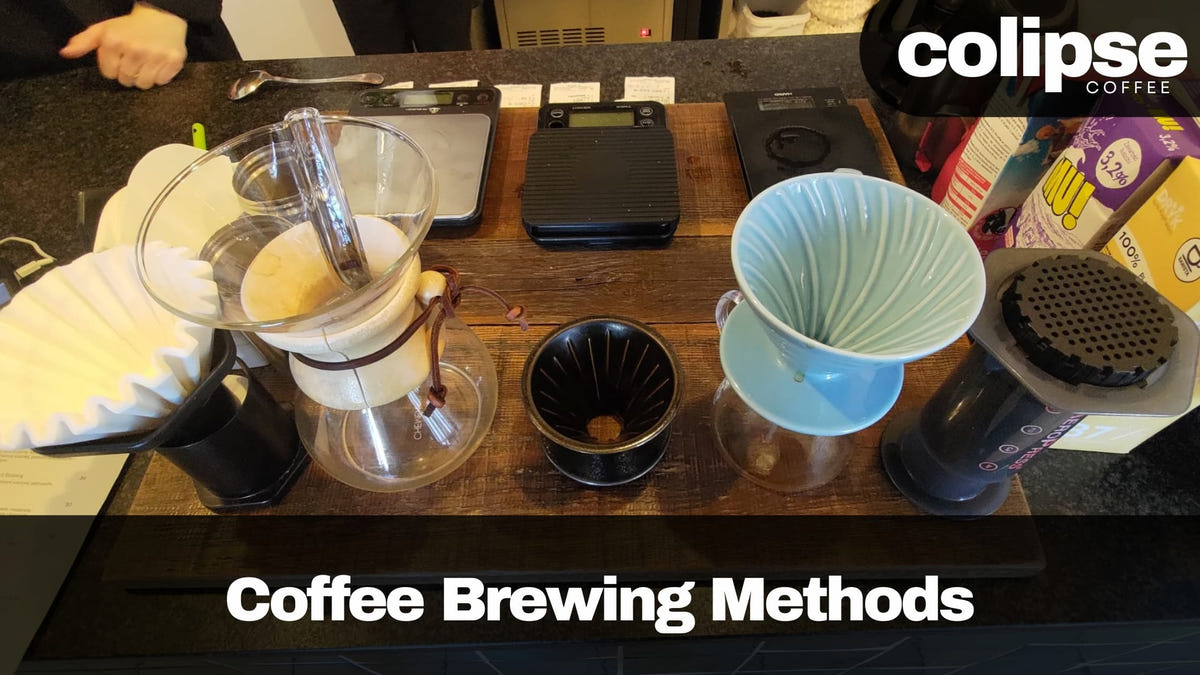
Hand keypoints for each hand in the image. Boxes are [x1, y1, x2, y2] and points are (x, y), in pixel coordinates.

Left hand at [59, 2, 187, 88]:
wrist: (162, 17)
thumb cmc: (130, 26)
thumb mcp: (104, 30)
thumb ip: (83, 42)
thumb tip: (64, 53)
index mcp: (114, 42)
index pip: (108, 73)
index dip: (113, 67)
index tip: (120, 59)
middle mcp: (135, 49)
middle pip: (126, 81)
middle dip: (128, 74)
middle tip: (133, 62)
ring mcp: (156, 56)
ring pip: (143, 84)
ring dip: (143, 78)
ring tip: (145, 64)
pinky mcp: (173, 61)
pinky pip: (161, 82)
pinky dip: (159, 77)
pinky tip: (157, 64)